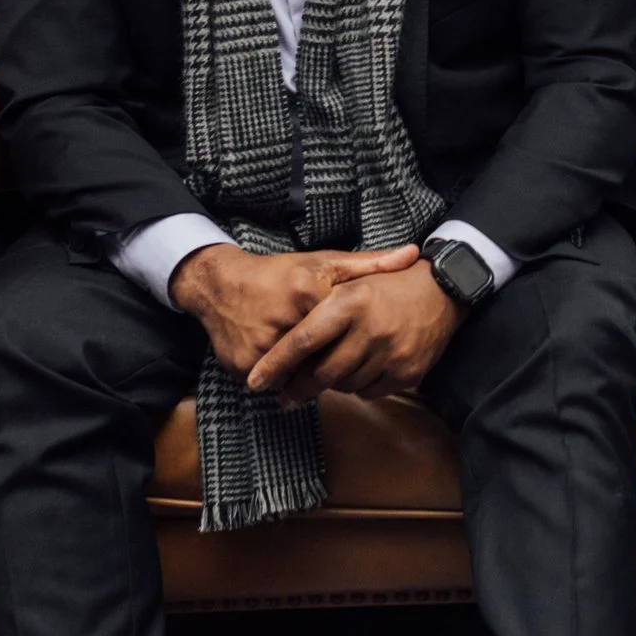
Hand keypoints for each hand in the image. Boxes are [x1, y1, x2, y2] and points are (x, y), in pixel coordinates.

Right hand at [170, 242, 420, 379]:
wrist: (221, 284)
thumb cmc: (280, 274)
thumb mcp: (324, 262)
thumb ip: (370, 263)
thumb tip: (414, 253)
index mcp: (309, 294)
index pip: (346, 331)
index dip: (354, 339)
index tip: (363, 341)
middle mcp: (284, 321)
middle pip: (324, 358)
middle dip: (333, 361)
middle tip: (339, 356)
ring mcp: (260, 346)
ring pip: (300, 375)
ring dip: (307, 372)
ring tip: (312, 359)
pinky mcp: (242, 364)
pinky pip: (274, 382)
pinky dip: (283, 377)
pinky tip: (287, 364)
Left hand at [248, 259, 460, 403]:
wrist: (443, 291)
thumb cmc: (388, 285)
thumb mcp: (352, 280)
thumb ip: (317, 305)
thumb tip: (276, 335)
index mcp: (351, 301)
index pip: (303, 340)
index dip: (276, 364)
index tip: (255, 382)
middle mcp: (371, 329)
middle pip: (322, 372)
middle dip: (298, 387)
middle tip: (285, 395)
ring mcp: (392, 353)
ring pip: (345, 386)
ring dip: (331, 384)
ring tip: (328, 373)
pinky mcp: (407, 372)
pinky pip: (370, 391)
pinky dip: (359, 386)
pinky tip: (359, 370)